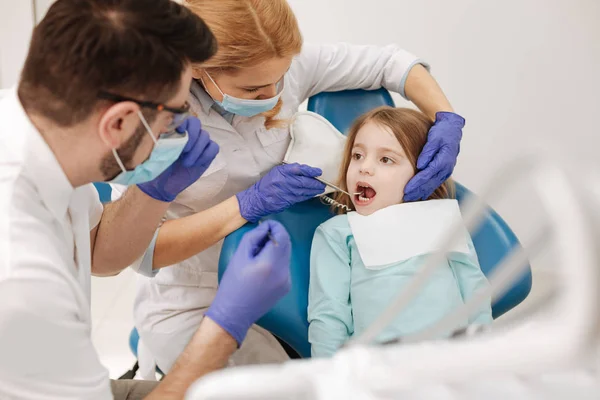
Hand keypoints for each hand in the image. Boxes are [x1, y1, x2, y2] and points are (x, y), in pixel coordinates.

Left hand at [138, 117, 218, 201]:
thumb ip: (159, 138)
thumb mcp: (154, 151)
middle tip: (183, 151)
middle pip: (197, 123)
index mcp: (174, 129)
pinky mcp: (207, 154)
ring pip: (205, 136)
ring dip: (196, 150)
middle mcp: (188, 133)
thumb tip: (162, 127)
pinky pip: (214, 148)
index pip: (183, 117)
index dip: (183, 121)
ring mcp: (199, 143)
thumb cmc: (157, 166)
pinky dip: (205, 155)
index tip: (179, 131)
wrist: (163, 184)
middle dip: (192, 136)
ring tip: (186, 163)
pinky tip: (196, 164)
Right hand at [205, 221, 291, 344]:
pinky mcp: (286, 287)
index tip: (265, 225)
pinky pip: (284, 267)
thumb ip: (254, 237)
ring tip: (258, 254)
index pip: (282, 235)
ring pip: (286, 255)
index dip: (275, 226)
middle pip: (287, 244)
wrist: (234, 313)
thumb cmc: (233, 284)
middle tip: (260, 238)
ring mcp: (287, 281)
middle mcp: (284, 271)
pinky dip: (276, 261)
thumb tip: (266, 227)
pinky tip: (262, 268)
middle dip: (276, 237)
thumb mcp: (239, 256)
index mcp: (271, 263)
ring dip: (276, 249)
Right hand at [236, 163, 325, 222]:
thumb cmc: (267, 184)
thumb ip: (289, 170)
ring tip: (320, 189)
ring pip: (304, 191)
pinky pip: (300, 198)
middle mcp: (285, 181)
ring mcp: (286, 192)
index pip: (299, 169)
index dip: (311, 170)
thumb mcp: (276, 172)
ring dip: (314, 191)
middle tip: (322, 184)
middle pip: (304, 182)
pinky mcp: (287, 201)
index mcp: (282, 172)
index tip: (318, 172)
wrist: (257, 198)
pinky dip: (308, 196)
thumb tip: (304, 170)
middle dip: (315, 183)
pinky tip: (312, 195)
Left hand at [404, 112, 464, 200]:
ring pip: (433, 184)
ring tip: (411, 198)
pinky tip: (420, 193)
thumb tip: (420, 165)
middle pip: (430, 182)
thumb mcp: (434, 137)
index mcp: (444, 159)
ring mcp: (446, 170)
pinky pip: (435, 182)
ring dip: (422, 192)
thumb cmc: (442, 131)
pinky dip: (427, 188)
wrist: (452, 129)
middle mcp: (446, 167)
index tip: (407, 189)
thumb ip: (427, 151)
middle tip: (406, 198)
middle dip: (418, 191)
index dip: (417, 183)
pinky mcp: (444, 170)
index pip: (428, 174)